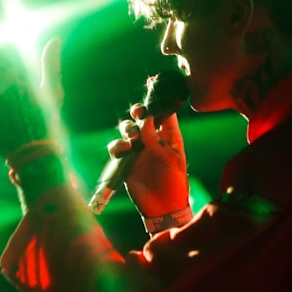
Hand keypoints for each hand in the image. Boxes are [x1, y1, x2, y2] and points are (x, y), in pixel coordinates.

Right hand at [107, 102, 188, 216]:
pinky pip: (116, 148)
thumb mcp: (172, 160)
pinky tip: (124, 151)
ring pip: (127, 130)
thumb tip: (145, 121)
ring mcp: (138, 150)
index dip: (158, 99)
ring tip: (133, 140)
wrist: (164, 208)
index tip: (152, 84)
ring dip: (128, 129)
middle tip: (138, 113)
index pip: (164, 112)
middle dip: (138, 111)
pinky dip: (117, 146)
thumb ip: (157, 140)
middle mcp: (152, 140)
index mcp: (169, 136)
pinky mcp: (126, 161)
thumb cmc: (175, 183)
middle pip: (142, 117)